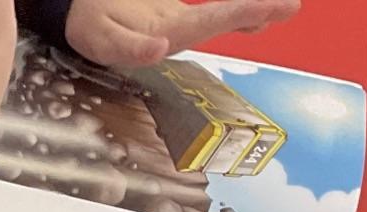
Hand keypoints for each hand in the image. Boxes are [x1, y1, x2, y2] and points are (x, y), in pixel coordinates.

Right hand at [65, 0, 301, 68]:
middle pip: (219, 21)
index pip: (204, 22)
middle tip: (290, 7)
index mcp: (159, 35)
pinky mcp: (177, 19)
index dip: (235, 14)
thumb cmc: (86, 23)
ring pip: (220, 20)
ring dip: (253, 16)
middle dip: (255, 14)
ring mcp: (178, 27)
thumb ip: (125, 45)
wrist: (76, 19)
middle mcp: (174, 33)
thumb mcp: (96, 33)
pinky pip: (213, 16)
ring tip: (285, 8)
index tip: (264, 9)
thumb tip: (160, 49)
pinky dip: (238, 15)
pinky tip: (260, 18)